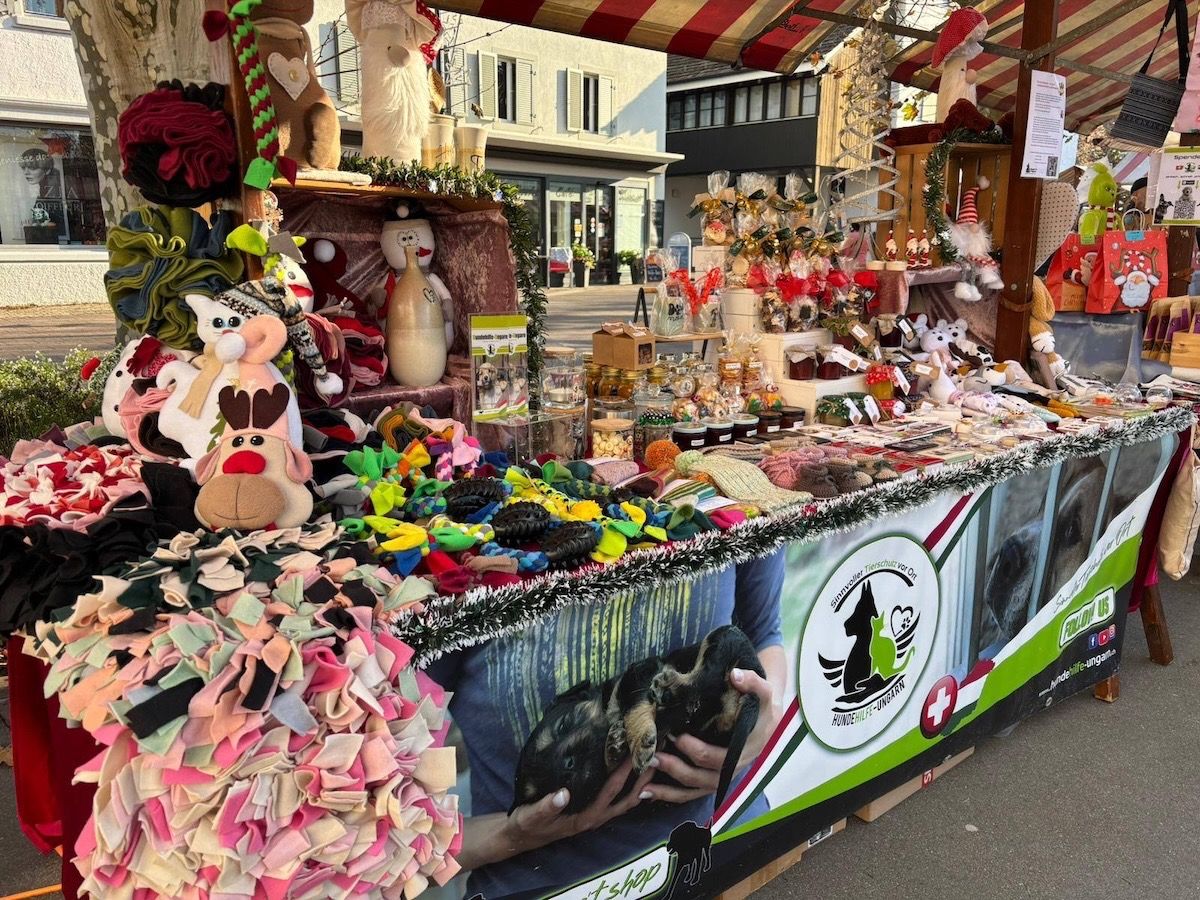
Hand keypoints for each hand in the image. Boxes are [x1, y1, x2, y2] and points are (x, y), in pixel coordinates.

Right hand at [502, 759, 655, 854]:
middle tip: (656, 754)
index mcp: (584, 817)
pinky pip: (618, 800)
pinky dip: (630, 787)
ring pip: (626, 800)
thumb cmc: (527, 824)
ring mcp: (596, 815)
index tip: (635, 753)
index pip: (610, 792)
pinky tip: (635, 773)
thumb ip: (547, 806)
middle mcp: (595, 817)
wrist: (522, 836)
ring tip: (652, 760)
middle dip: (643, 778)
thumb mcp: (532, 815)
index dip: (624, 773)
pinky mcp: (593, 811)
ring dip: (641, 783)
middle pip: (627, 798)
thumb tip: (563, 794)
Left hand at [646, 667, 780, 804]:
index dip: (695, 749)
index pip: (716, 756)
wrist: (767, 721)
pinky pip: (691, 793)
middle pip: (702, 777)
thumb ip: (752, 682)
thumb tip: (735, 675)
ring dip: (669, 790)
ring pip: (694, 790)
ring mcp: (722, 777)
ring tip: (643, 787)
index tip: (676, 735)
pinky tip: (648, 792)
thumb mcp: (763, 692)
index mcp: (744, 750)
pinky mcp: (712, 780)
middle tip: (653, 756)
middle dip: (676, 768)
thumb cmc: (761, 706)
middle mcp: (733, 769)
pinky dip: (670, 795)